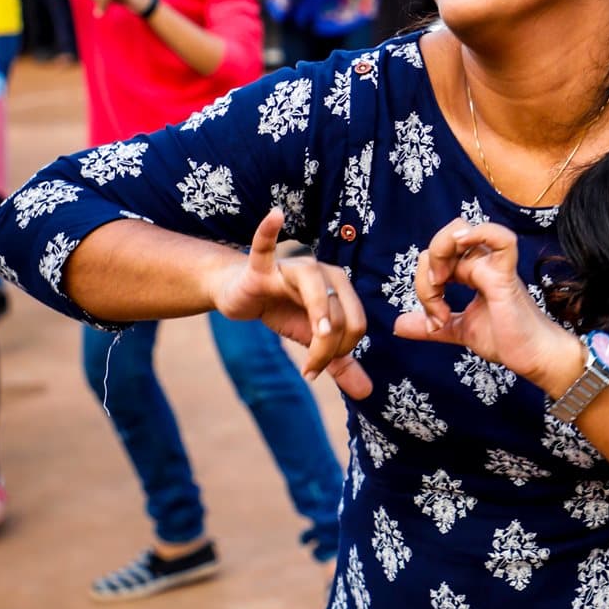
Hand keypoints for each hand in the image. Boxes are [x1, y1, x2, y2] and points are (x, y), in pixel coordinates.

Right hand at [208, 209, 371, 396]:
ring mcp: (291, 267)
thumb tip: (367, 393)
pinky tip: (275, 215)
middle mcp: (322, 272)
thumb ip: (339, 364)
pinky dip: (268, 231)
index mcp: (340, 287)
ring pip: (316, 289)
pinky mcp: (260, 267)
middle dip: (327, 349)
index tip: (316, 371)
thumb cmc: (283, 311)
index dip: (339, 354)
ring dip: (320, 315)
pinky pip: (264, 246)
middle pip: (340, 313)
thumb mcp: (313, 340)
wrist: (241, 296)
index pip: (355, 325)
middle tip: (310, 370)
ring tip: (317, 338)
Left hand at [393, 219, 583, 395]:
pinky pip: (500, 239)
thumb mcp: (459, 329)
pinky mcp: (506, 276)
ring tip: (442, 287)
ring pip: (459, 234)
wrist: (535, 358)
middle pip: (444, 239)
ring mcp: (495, 265)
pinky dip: (478, 234)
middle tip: (434, 304)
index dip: (425, 286)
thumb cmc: (508, 340)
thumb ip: (430, 325)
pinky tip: (462, 247)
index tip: (434, 322)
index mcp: (471, 271)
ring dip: (440, 257)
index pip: (436, 258)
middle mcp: (482, 262)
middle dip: (427, 269)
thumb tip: (397, 325)